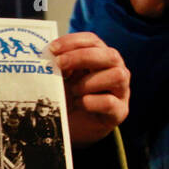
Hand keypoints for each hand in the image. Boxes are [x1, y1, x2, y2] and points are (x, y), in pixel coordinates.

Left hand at [47, 33, 128, 147]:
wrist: (73, 128)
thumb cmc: (69, 98)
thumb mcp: (62, 78)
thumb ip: (59, 65)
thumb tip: (47, 56)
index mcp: (101, 57)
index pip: (93, 41)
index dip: (73, 42)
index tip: (53, 48)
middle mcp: (116, 70)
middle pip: (109, 55)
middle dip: (81, 57)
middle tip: (59, 64)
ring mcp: (121, 91)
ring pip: (117, 75)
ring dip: (89, 82)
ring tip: (74, 91)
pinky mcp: (119, 112)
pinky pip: (110, 102)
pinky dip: (91, 102)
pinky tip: (80, 104)